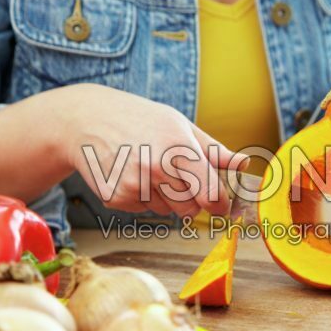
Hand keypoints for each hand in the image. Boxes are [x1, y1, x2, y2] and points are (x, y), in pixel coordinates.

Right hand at [64, 84, 246, 217]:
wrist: (87, 119)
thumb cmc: (141, 120)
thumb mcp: (179, 125)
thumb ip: (214, 151)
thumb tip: (244, 165)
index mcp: (179, 148)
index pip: (211, 195)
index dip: (220, 205)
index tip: (221, 206)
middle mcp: (157, 168)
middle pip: (191, 209)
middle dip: (192, 200)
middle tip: (178, 178)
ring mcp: (134, 184)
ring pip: (167, 211)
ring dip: (166, 198)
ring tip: (148, 168)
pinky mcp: (115, 197)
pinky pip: (143, 210)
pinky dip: (142, 197)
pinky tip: (130, 173)